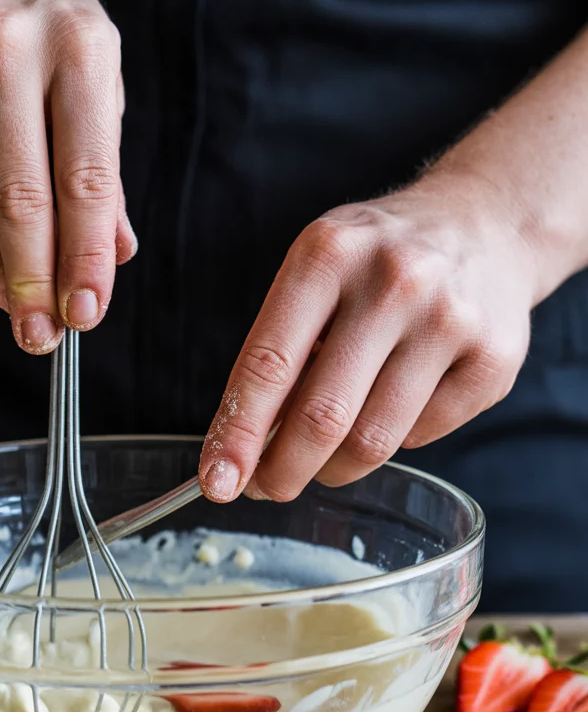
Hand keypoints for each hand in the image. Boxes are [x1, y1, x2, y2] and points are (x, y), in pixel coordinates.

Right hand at [0, 0, 135, 352]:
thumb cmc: (47, 27)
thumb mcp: (98, 79)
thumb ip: (106, 171)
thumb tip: (113, 257)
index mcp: (79, 47)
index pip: (86, 178)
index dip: (85, 257)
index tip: (87, 313)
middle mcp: (6, 48)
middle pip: (18, 197)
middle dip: (34, 280)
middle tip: (42, 336)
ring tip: (15, 308)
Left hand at [199, 174, 537, 500]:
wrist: (484, 222)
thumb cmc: (376, 260)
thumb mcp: (317, 272)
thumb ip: (281, 349)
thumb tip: (245, 448)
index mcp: (328, 254)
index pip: (269, 365)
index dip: (238, 435)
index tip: (217, 482)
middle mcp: (393, 281)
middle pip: (322, 417)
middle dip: (282, 471)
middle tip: (266, 489)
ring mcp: (451, 320)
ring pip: (373, 441)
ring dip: (334, 469)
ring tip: (322, 462)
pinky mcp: (494, 358)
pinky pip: (423, 436)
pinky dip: (396, 441)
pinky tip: (392, 408)